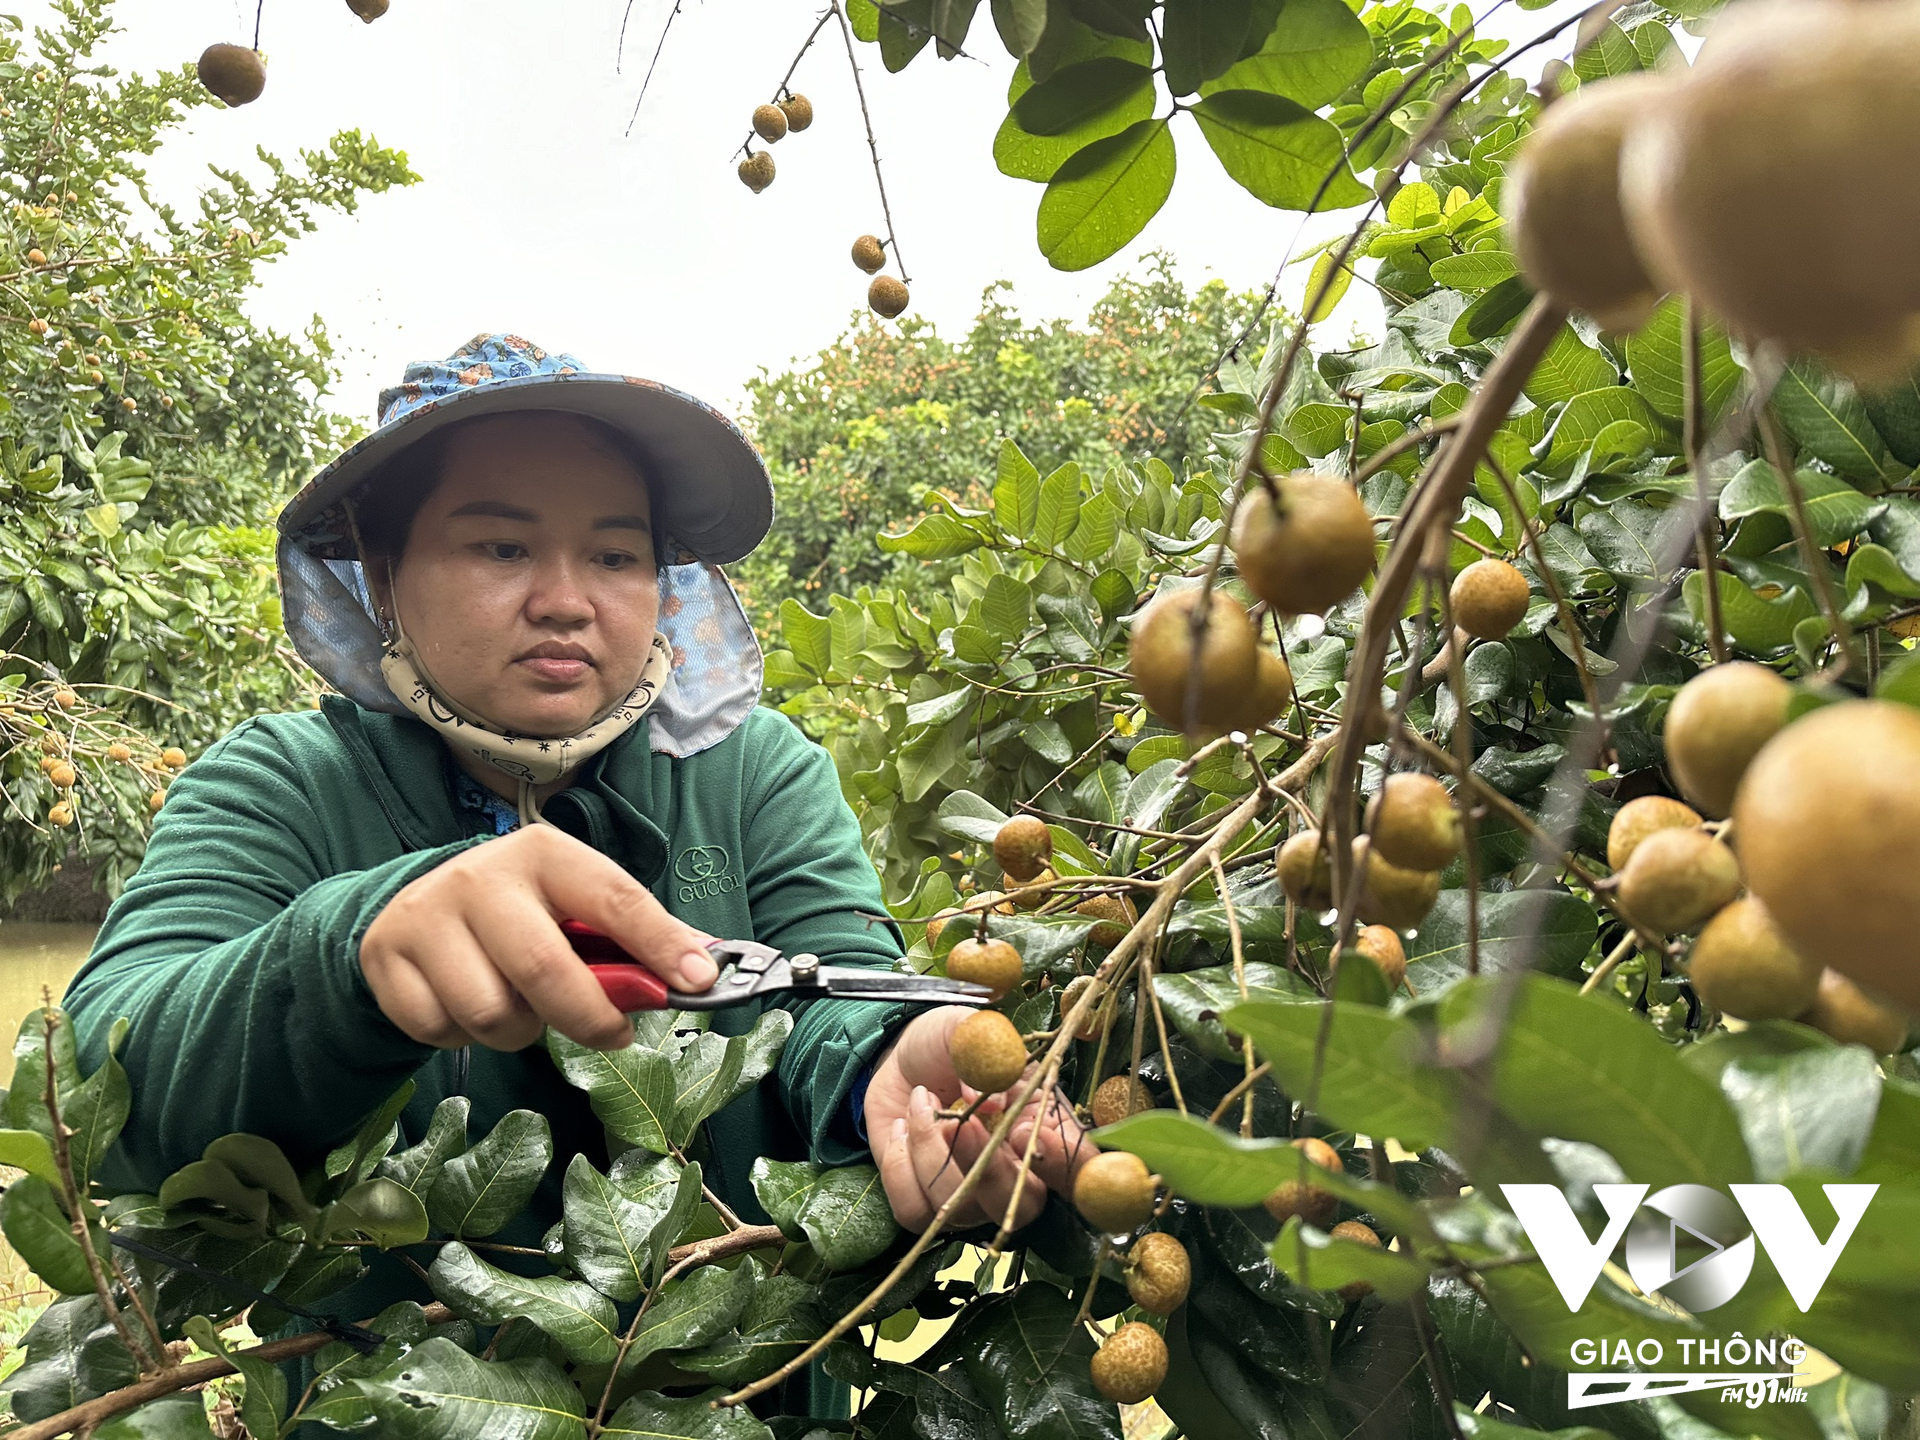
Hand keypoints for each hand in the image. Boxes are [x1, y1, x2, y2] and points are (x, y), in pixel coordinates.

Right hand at [360, 825, 718, 1053]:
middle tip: (612, 1034)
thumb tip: (706, 969)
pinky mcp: (385, 957)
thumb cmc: (522, 910)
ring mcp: (427, 915)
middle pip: (544, 969)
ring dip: (520, 1031)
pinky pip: (440, 1031)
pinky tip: (470, 1007)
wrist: (417, 905)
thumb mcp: (575, 904)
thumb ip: (634, 936)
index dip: (659, 944)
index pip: (614, 898)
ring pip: (490, 1013)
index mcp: (544, 852)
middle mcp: (482, 876)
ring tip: (523, 1009)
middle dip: (589, 1017)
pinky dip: (465, 1037)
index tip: (698, 984)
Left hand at [867, 1007, 1089, 1233]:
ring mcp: (970, 1197)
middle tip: (959, 1123)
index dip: (1064, 1162)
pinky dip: (899, 1166)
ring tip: (921, 1101)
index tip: (1032, 1129)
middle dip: (990, 1172)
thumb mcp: (970, 1029)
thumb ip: (987, 1051)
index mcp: (1043, 1130)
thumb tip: (994, 1102)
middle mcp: (1014, 1175)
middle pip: (1020, 1209)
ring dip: (931, 1153)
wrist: (903, 1057)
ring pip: (959, 1210)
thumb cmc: (950, 1043)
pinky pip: (914, 1209)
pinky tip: (902, 1127)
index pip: (1078, 1170)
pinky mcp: (924, 1202)